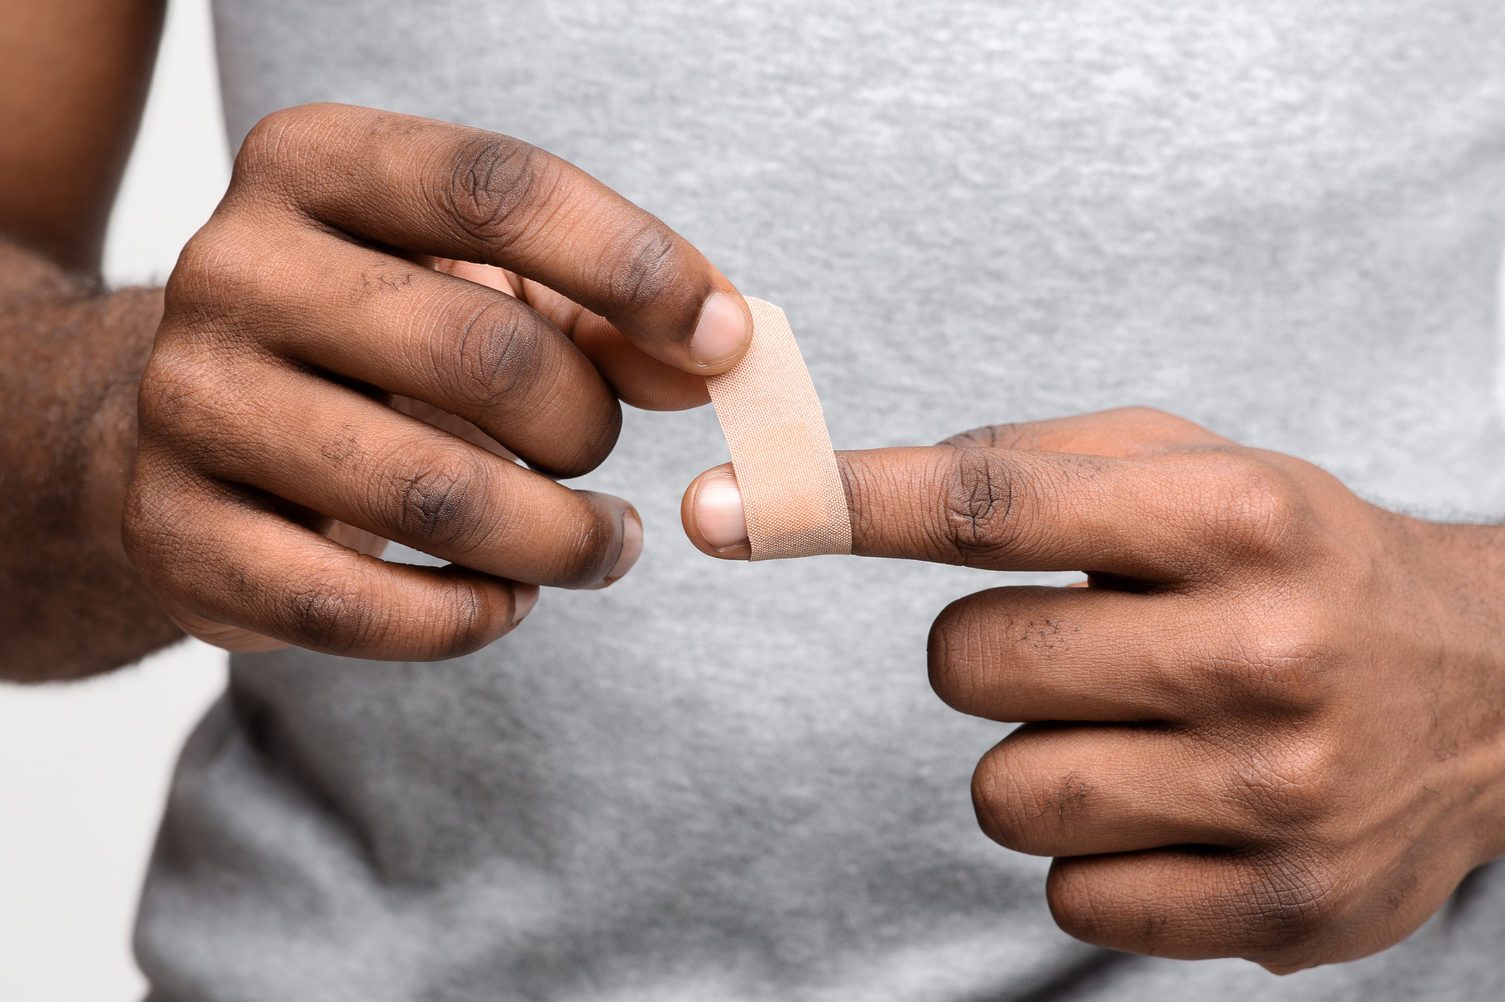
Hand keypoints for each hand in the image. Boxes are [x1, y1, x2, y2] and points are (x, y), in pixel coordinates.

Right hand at [125, 103, 751, 658]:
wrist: (203, 423)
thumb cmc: (378, 340)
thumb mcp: (485, 288)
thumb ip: (605, 310)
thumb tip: (716, 357)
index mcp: (314, 165)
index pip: (496, 190)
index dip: (632, 266)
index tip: (723, 341)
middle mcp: (233, 268)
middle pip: (482, 355)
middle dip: (588, 427)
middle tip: (601, 455)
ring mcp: (188, 403)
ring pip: (429, 497)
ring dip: (558, 541)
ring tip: (597, 544)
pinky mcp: (173, 533)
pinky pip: (353, 610)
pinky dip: (469, 618)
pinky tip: (508, 600)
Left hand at [683, 407, 1504, 971]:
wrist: (1489, 690)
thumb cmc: (1294, 561)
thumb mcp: (1192, 471)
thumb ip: (1024, 469)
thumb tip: (833, 487)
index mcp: (1233, 517)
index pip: (990, 506)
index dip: (843, 502)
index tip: (732, 509)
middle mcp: (1262, 653)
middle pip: (968, 665)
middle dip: (979, 655)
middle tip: (1066, 644)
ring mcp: (1276, 796)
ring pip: (1004, 795)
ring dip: (1030, 762)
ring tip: (1128, 730)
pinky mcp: (1279, 911)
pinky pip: (1068, 901)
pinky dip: (1088, 857)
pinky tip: (1169, 809)